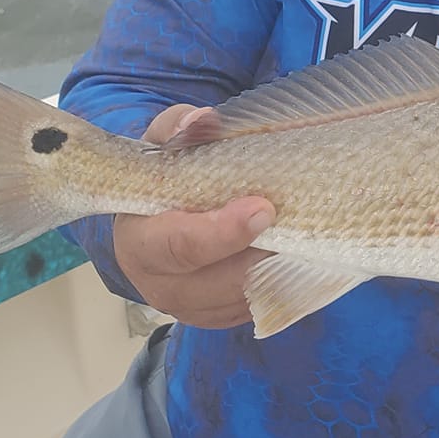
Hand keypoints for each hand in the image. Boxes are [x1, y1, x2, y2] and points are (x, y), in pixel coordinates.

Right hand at [112, 104, 275, 328]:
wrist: (155, 215)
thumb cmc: (161, 177)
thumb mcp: (162, 143)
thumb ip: (180, 128)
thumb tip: (204, 120)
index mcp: (139, 242)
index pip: (179, 246)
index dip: (222, 231)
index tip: (262, 208)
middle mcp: (159, 285)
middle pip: (220, 281)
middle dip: (259, 253)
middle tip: (294, 222)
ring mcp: (190, 308)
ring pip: (244, 297)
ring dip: (274, 268)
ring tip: (298, 233)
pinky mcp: (219, 317)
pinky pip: (256, 307)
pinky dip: (278, 282)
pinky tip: (291, 252)